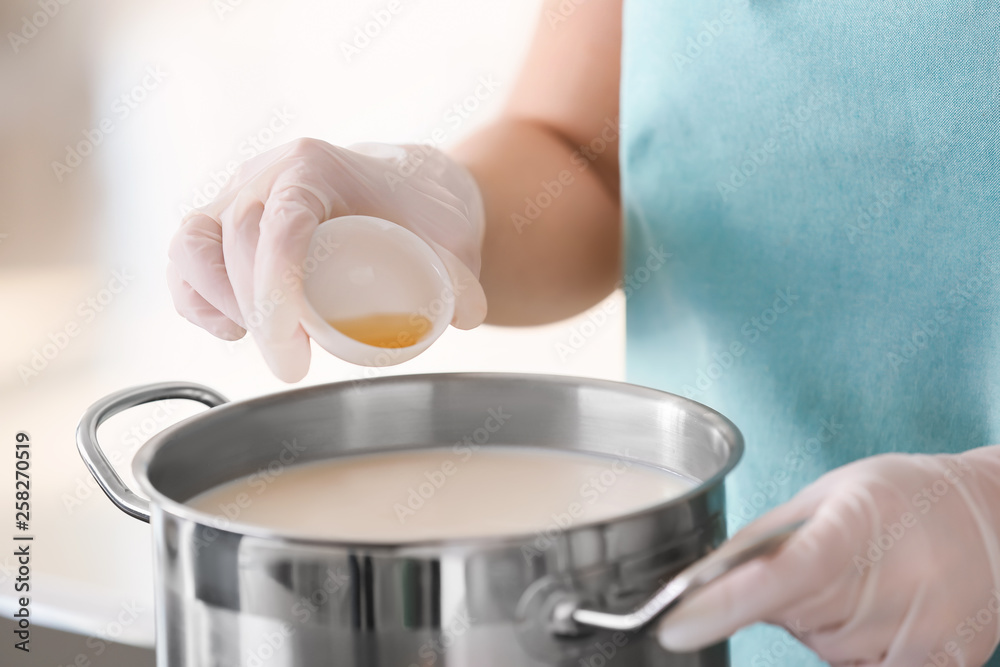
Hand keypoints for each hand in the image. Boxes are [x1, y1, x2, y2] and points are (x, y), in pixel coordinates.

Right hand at [167, 139, 486, 380]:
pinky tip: (229, 329)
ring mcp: (240, 194)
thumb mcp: (452, 238)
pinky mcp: (224, 221)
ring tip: (259, 340)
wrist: (406, 189)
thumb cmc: (424, 212)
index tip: (295, 352)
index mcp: (316, 167)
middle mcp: (267, 173)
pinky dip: (194, 297)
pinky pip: (186, 256)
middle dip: (255, 312)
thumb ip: (460, 274)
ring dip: (214, 302)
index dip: (276, 295)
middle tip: (291, 363)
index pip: (280, 227)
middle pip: (235, 240)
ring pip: (193, 242)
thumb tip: (463, 316)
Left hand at [658, 446, 999, 665]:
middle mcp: (892, 586)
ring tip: (863, 578)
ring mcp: (921, 634)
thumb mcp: (827, 494)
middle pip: (793, 619)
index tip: (674, 625)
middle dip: (785, 599)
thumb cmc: (903, 496)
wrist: (996, 515)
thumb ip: (764, 540)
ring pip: (823, 649)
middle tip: (825, 560)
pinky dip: (855, 644)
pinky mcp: (943, 666)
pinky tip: (882, 608)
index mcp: (855, 531)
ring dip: (823, 621)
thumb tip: (701, 578)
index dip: (722, 605)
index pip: (779, 577)